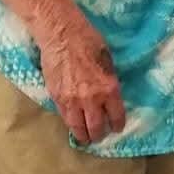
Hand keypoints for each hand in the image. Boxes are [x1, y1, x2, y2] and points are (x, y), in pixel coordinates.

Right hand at [36, 18, 125, 144]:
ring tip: (86, 138)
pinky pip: (65, 118)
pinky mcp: (56, 98)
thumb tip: (110, 94)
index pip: (116, 116)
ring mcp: (72, 101)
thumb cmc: (90, 41)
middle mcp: (91, 99)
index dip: (117, 125)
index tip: (117, 128)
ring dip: (84, 135)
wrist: (62, 35)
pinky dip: (70, 124)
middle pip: (96, 127)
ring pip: (78, 128)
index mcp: (109, 88)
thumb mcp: (109, 61)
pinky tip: (73, 125)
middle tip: (100, 136)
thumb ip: (109, 81)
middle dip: (100, 134)